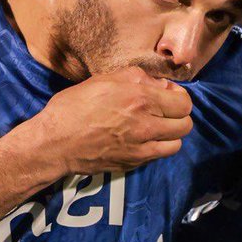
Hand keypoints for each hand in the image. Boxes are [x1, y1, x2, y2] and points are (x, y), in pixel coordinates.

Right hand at [30, 66, 192, 180]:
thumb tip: (159, 84)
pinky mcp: (134, 163)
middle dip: (178, 116)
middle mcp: (146, 125)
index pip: (184, 103)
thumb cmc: (73, 107)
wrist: (56, 142)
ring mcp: (142, 148)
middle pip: (185, 124)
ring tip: (156, 128)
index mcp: (140, 99)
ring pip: (177, 144)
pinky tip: (143, 140)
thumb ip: (137, 78)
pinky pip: (159, 155)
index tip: (168, 96)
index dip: (179, 97)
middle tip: (164, 112)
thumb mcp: (104, 80)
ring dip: (171, 135)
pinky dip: (157, 148)